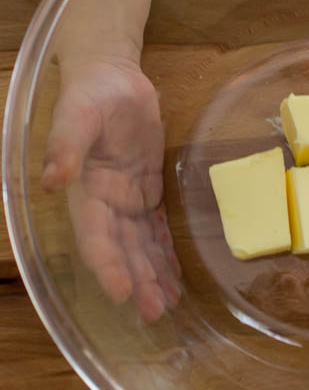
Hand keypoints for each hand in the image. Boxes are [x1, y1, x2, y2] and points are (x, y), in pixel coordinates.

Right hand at [43, 57, 180, 322]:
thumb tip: (51, 181)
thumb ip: (66, 146)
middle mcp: (106, 203)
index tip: (122, 291)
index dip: (108, 264)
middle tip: (154, 312)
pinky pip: (157, 229)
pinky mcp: (147, 192)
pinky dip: (165, 254)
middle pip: (122, 249)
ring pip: (141, 246)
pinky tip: (176, 279)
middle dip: (137, 280)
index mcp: (85, 190)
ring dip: (153, 275)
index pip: (96, 236)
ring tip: (168, 305)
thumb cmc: (93, 93)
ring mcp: (127, 200)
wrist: (113, 77)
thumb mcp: (78, 114)